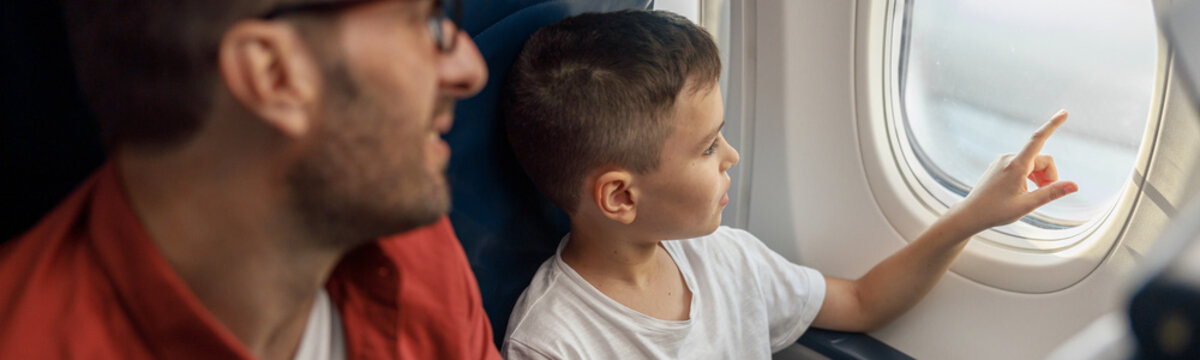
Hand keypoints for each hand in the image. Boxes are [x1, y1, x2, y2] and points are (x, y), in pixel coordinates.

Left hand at [951, 110, 1078, 231]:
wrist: (971, 214)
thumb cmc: (996, 211)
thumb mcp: (1027, 204)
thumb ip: (1051, 193)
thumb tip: (1075, 186)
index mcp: (1016, 165)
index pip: (1038, 140)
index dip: (1052, 125)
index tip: (1064, 112)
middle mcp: (1009, 158)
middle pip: (1042, 160)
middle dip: (1048, 176)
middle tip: (1043, 194)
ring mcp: (1003, 161)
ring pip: (1033, 164)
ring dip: (1039, 177)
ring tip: (1032, 195)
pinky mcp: (1000, 165)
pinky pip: (1023, 166)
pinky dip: (1030, 177)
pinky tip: (1025, 191)